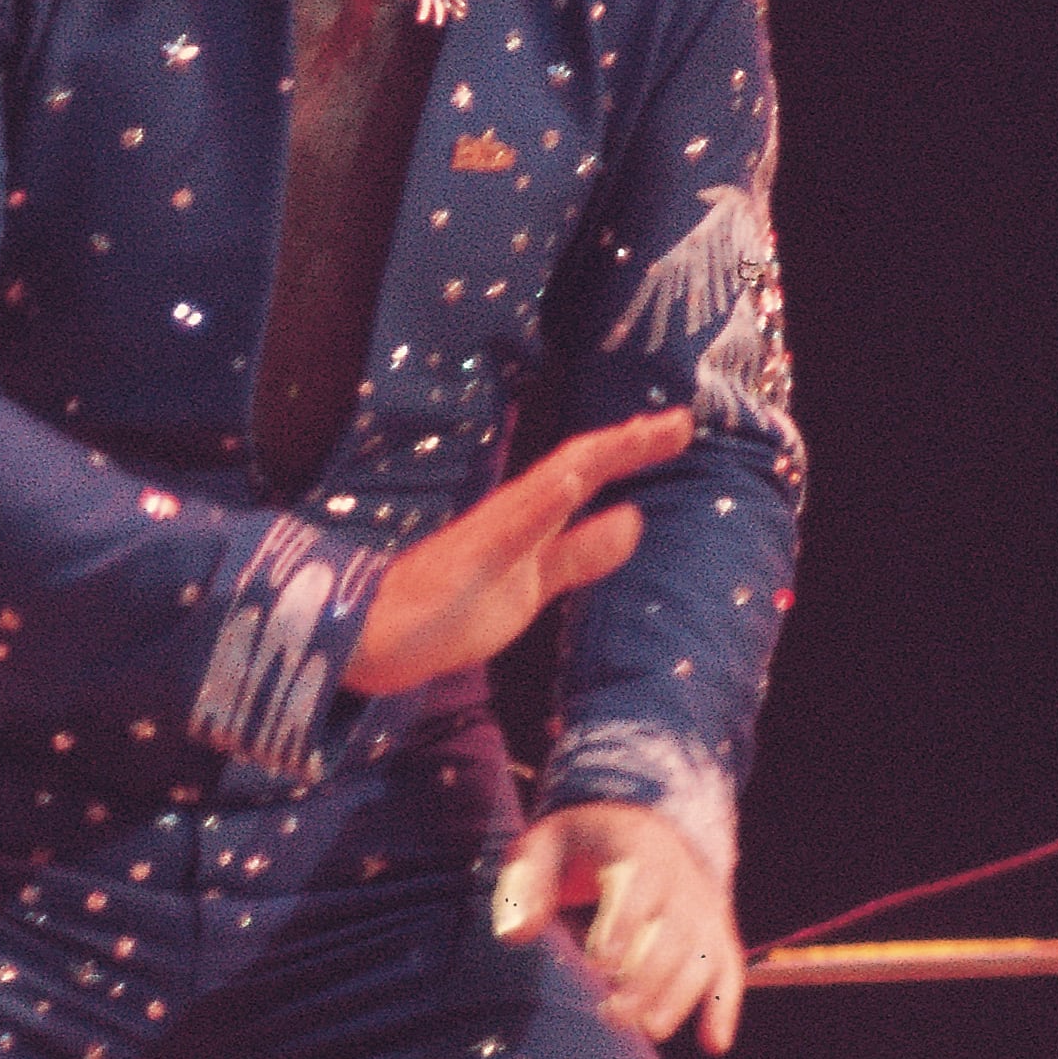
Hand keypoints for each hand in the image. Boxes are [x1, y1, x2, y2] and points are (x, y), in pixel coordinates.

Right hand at [344, 411, 690, 698]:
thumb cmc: (451, 609)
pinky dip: (545, 501)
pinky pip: (513, 529)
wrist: (374, 638)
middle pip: (577, 465)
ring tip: (641, 431)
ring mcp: (492, 536)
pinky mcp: (472, 563)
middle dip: (629, 441)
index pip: (586, 472)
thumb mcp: (535, 583)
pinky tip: (572, 479)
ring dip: (597, 456)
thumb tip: (633, 520)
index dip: (631, 448)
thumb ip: (580, 553)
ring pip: (551, 484)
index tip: (677, 426)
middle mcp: (513, 515)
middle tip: (683, 419)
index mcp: (528, 520)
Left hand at [489, 800, 744, 1052]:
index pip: (641, 881)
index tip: (601, 963)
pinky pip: (729, 968)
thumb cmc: (578, 846)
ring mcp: (704, 906)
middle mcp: (681, 875)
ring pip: (704, 954)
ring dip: (681, 996)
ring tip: (649, 1030)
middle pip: (674, 930)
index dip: (625, 922)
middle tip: (614, 1014)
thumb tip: (514, 936)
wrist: (637, 827)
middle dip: (648, 976)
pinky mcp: (716, 933)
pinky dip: (725, 1005)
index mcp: (638, 844)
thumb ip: (526, 886)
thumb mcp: (543, 847)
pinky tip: (714, 1044)